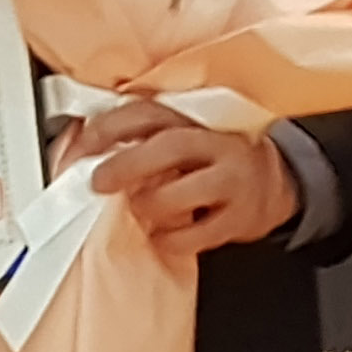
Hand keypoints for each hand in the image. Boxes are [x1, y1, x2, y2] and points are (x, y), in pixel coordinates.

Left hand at [68, 100, 299, 259]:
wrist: (275, 182)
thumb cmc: (213, 160)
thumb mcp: (180, 138)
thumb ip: (136, 138)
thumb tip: (76, 142)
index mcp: (192, 119)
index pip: (148, 112)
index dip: (109, 128)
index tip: (81, 147)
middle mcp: (215, 144)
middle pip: (170, 145)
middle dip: (127, 164)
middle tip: (98, 183)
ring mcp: (232, 180)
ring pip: (187, 190)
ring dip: (151, 203)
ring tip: (137, 209)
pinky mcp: (241, 217)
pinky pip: (200, 233)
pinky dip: (172, 239)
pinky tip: (159, 236)